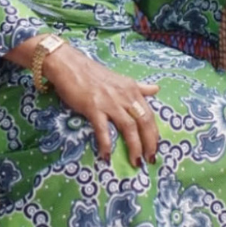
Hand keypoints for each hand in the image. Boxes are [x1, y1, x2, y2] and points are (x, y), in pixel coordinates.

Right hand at [41, 45, 159, 166]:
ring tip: (135, 162)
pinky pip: (103, 129)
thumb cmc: (92, 74)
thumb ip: (139, 87)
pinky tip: (106, 156)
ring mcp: (109, 102)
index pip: (149, 114)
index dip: (154, 133)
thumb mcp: (120, 79)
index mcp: (132, 90)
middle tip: (150, 160)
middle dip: (149, 143)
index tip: (155, 148)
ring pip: (129, 127)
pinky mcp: (93, 107)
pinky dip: (106, 144)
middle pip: (144, 122)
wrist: (69, 65)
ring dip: (134, 147)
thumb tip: (156, 89)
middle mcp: (124, 96)